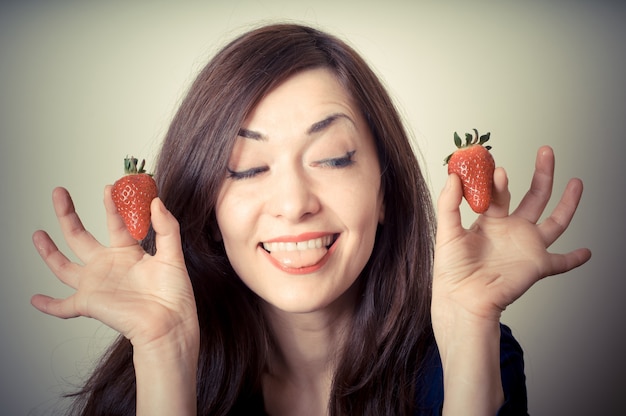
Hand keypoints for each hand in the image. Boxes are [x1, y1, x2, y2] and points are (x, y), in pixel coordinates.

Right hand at [31, 186, 198, 350]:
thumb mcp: (173, 255)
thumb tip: (156, 201)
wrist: (170, 324)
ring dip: (48, 251)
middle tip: (59, 192)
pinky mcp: (89, 303)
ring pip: (64, 266)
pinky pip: (63, 306)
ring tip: (37, 233)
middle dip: (67, 214)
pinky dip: (48, 305)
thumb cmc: (175, 295)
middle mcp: (109, 266)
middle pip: (80, 236)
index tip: (111, 186)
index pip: (116, 223)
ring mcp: (96, 285)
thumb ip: (167, 228)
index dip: (113, 204)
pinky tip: (35, 299)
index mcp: (129, 253)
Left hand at [432, 146, 591, 322]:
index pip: (499, 193)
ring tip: (576, 181)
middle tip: (546, 151)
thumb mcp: (446, 231)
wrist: (461, 298)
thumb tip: (453, 176)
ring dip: (567, 203)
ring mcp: (526, 247)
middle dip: (542, 174)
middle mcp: (511, 230)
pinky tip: (587, 252)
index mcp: (490, 221)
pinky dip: (575, 258)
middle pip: (533, 197)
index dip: (498, 180)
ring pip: (554, 221)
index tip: (497, 168)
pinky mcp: (537, 266)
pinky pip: (561, 262)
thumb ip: (449, 203)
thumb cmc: (451, 269)